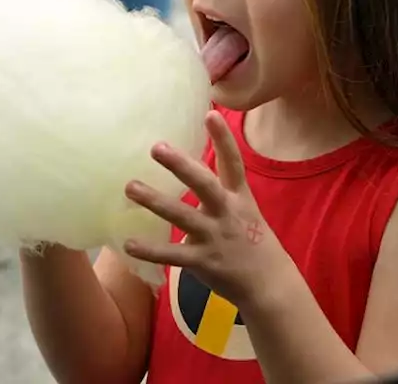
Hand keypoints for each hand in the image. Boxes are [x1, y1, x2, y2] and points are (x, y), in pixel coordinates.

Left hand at [122, 111, 295, 310]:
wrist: (269, 284)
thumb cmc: (250, 239)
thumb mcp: (243, 208)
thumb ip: (219, 187)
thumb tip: (189, 162)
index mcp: (239, 197)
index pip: (232, 163)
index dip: (224, 139)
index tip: (210, 114)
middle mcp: (227, 213)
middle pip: (204, 184)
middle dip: (181, 165)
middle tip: (156, 147)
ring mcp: (215, 236)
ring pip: (182, 215)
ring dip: (155, 201)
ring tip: (130, 187)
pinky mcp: (204, 261)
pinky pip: (173, 255)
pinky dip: (150, 250)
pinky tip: (128, 243)